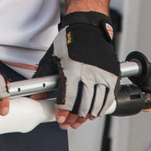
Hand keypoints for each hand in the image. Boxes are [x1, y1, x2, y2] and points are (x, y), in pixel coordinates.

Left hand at [39, 11, 119, 128]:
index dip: (63, 112)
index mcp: (72, 69)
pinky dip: (101, 108)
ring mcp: (103, 74)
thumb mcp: (52, 57)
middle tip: (68, 123)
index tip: (60, 118)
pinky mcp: (112, 74)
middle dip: (73, 118)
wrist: (88, 27)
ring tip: (80, 120)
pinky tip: (94, 112)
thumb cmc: (69, 40)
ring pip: (96, 104)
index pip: (68, 99)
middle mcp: (89, 73)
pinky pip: (109, 98)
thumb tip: (37, 97)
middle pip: (82, 105)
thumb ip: (43, 78)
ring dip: (87, 116)